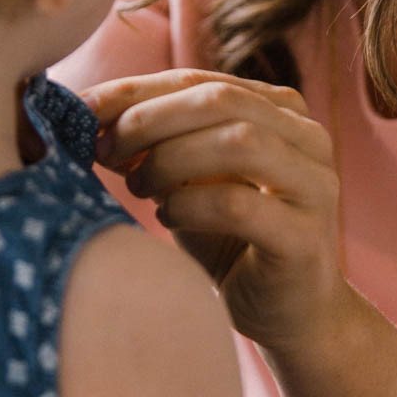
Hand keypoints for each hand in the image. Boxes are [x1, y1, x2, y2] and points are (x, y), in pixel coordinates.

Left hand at [86, 69, 346, 349]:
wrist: (290, 315)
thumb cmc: (233, 242)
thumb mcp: (190, 182)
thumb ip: (156, 146)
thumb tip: (89, 117)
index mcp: (281, 111)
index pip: (201, 82)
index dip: (136, 91)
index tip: (82, 109)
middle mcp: (308, 138)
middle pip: (220, 101)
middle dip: (149, 119)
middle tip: (103, 149)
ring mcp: (314, 185)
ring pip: (238, 142)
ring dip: (170, 159)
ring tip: (137, 187)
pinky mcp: (304, 236)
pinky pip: (239, 204)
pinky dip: (189, 205)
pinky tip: (167, 218)